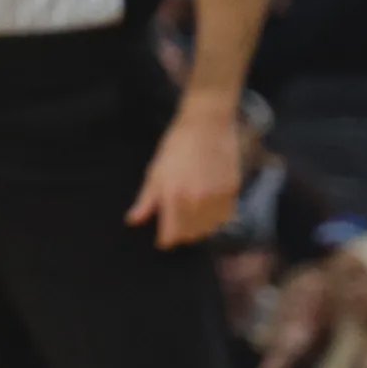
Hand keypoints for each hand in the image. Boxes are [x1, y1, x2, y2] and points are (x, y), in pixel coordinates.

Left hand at [124, 102, 240, 251]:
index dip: (165, 240)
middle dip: (180, 235)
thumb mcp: (155, 173)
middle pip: (191, 235)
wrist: (207, 126)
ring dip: (199, 229)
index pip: (172, 235)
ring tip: (190, 221)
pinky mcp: (233, 191)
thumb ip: (146, 201)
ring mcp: (218, 197)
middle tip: (174, 228)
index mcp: (175, 197)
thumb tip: (133, 221)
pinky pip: (225, 218)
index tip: (162, 240)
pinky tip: (206, 212)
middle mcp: (198, 201)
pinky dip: (216, 220)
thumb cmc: (176, 147)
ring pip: (209, 229)